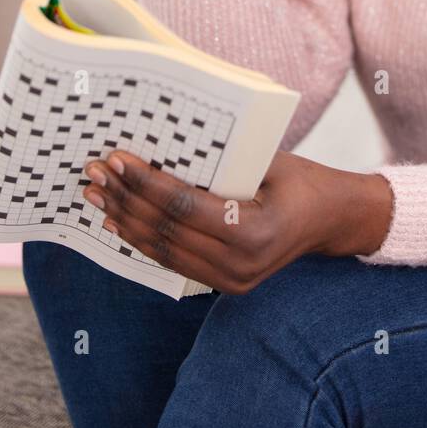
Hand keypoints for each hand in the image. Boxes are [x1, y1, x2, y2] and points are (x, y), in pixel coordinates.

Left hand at [82, 149, 393, 293]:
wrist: (331, 220)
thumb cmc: (301, 179)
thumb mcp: (267, 161)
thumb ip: (220, 162)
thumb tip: (160, 143)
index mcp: (255, 232)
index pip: (185, 207)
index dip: (146, 183)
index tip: (118, 158)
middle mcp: (240, 265)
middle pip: (167, 231)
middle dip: (125, 198)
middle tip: (95, 171)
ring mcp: (231, 280)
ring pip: (162, 250)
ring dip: (124, 220)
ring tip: (96, 193)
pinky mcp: (223, 284)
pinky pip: (172, 260)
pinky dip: (141, 239)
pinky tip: (117, 219)